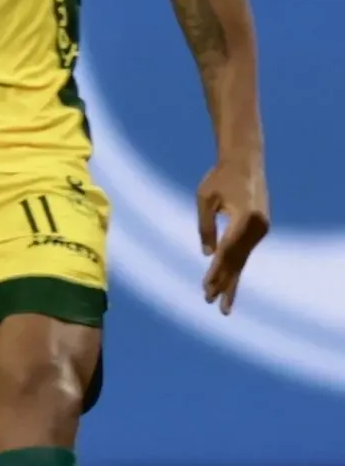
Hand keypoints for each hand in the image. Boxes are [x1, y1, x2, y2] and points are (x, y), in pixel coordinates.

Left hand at [198, 155, 269, 312]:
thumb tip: (208, 254)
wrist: (245, 162)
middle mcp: (258, 225)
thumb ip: (205, 226)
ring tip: (220, 303)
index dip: (215, 270)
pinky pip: (245, 252)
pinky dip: (236, 267)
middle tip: (210, 302)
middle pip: (237, 259)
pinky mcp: (260, 229)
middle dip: (223, 282)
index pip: (227, 249)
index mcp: (245, 216)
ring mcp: (262, 228)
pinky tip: (229, 283)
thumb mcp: (204, 199)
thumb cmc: (220, 177)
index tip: (205, 287)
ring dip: (230, 280)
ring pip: (243, 259)